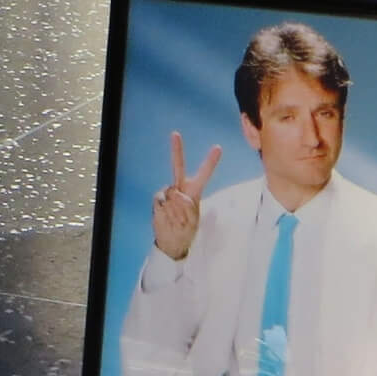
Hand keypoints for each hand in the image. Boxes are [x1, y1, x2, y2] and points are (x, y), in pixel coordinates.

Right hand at [150, 131, 221, 259]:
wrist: (171, 242)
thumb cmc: (186, 230)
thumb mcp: (193, 221)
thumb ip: (187, 206)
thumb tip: (176, 195)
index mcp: (194, 192)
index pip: (204, 174)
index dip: (210, 161)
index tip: (218, 147)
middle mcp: (180, 188)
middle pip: (178, 166)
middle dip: (176, 150)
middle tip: (175, 133)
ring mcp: (168, 193)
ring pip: (173, 193)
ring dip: (177, 210)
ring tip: (179, 221)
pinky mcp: (158, 199)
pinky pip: (163, 201)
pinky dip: (168, 211)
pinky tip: (168, 218)